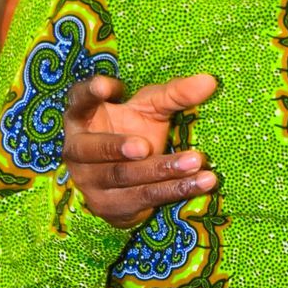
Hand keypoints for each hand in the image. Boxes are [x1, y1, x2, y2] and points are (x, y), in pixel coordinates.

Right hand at [62, 69, 219, 228]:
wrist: (127, 183)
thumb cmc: (134, 131)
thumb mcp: (151, 109)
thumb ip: (175, 95)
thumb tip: (210, 81)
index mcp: (82, 117)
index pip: (78, 101)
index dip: (89, 93)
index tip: (106, 87)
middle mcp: (77, 150)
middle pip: (94, 149)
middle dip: (119, 148)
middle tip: (144, 146)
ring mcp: (89, 181)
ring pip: (123, 176)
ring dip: (161, 170)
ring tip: (195, 161)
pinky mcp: (109, 206)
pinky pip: (144, 198)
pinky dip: (175, 190)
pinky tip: (202, 182)